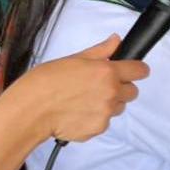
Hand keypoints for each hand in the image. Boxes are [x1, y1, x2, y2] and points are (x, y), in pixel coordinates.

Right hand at [16, 35, 148, 142]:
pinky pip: (105, 121)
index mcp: (106, 72)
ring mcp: (106, 113)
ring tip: (83, 100)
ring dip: (108, 103)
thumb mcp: (72, 59)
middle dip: (120, 88)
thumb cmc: (44, 81)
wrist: (29, 111)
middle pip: (132, 91)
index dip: (136, 69)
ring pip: (119, 107)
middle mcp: (111, 93)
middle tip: (98, 86)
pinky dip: (95, 118)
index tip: (130, 70)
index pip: (140, 70)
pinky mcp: (99, 128)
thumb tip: (116, 40)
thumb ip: (99, 51)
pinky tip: (76, 113)